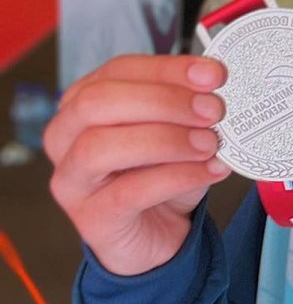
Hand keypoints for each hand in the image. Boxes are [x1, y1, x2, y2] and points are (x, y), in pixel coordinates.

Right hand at [45, 55, 230, 276]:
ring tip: (210, 143)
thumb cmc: (161, 173)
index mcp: (82, 103)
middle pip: (98, 102)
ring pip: (101, 146)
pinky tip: (211, 170)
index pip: (117, 71)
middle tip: (213, 110)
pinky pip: (129, 192)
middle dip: (162, 101)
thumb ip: (188, 106)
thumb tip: (217, 86)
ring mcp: (71, 181)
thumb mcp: (177, 130)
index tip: (213, 74)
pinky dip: (178, 177)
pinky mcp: (91, 219)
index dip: (166, 69)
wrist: (158, 235)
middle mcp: (65, 137)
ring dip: (166, 140)